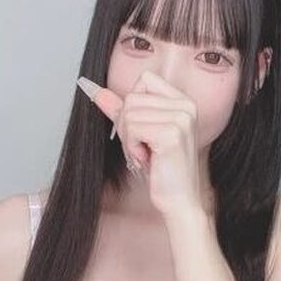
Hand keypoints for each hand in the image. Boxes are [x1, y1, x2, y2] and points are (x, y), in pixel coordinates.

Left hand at [76, 70, 204, 217]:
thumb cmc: (163, 169)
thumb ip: (121, 110)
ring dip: (129, 139)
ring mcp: (181, 119)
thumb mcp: (140, 133)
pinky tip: (147, 159)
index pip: (144, 80)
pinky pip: (132, 128)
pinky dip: (131, 147)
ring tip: (145, 154)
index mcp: (184, 102)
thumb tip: (95, 91)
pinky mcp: (171, 134)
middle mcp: (186, 106)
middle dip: (127, 125)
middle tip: (141, 147)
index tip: (142, 129)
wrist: (179, 199)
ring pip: (129, 114)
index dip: (133, 105)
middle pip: (132, 98)